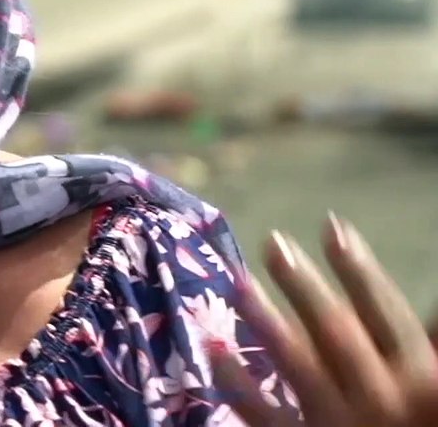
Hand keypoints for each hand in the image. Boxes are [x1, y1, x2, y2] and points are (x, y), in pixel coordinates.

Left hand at [211, 213, 437, 425]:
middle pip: (336, 332)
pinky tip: (215, 346)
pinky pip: (265, 413)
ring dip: (265, 320)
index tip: (332, 224)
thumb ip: (431, 343)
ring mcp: (339, 422)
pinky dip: (238, 382)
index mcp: (420, 376)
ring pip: (297, 366)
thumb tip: (436, 302)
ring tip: (238, 280)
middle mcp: (380, 397)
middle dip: (305, 286)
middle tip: (274, 242)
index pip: (387, 313)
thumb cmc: (419, 423)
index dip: (360, 269)